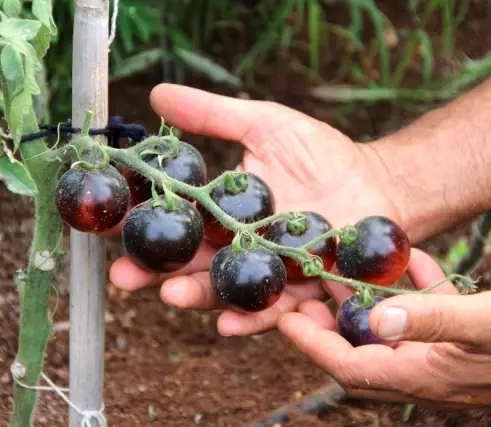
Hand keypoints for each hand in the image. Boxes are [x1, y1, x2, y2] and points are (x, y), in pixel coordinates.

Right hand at [109, 83, 401, 336]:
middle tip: (125, 276)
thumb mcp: (266, 124)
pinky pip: (275, 308)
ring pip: (226, 289)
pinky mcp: (302, 291)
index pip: (176, 221)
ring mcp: (269, 272)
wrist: (380, 182)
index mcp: (224, 213)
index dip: (143, 224)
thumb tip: (157, 95)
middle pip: (192, 263)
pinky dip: (252, 318)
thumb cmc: (324, 154)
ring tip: (171, 295)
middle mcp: (239, 247)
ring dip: (197, 295)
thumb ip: (215, 116)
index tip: (110, 225)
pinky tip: (228, 324)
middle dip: (156, 271)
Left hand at [278, 249, 490, 406]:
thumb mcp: (488, 322)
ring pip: (386, 333)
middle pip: (358, 351)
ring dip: (364, 306)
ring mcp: (439, 357)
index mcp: (422, 374)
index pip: (347, 364)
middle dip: (327, 325)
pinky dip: (409, 293)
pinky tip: (408, 264)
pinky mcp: (456, 342)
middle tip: (305, 295)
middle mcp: (423, 371)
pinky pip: (420, 318)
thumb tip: (375, 317)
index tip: (286, 318)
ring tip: (342, 275)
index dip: (312, 342)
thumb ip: (431, 318)